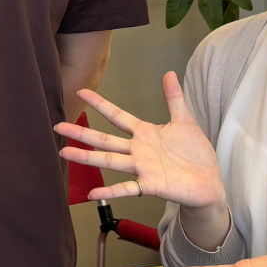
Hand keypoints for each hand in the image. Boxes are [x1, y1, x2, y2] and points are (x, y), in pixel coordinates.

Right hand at [56, 73, 224, 210]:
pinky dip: (110, 191)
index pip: (117, 116)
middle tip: (58, 126)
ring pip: (110, 160)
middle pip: (105, 139)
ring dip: (87, 157)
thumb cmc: (195, 154)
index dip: (100, 104)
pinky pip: (127, 188)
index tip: (82, 92)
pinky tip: (92, 193)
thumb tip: (170, 73)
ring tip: (65, 152)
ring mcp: (142, 168)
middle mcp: (138, 150)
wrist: (208, 182)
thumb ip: (174, 99)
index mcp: (145, 133)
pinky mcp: (151, 185)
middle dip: (82, 132)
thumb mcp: (185, 122)